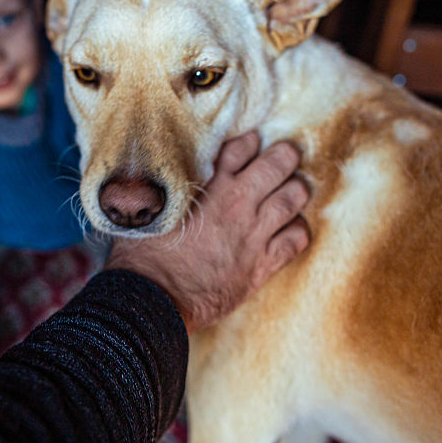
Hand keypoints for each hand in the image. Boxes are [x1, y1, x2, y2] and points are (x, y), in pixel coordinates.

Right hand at [105, 132, 310, 332]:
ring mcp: (253, 234)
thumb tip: (161, 179)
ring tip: (295, 187)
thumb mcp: (151, 209)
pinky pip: (296, 239)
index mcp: (209, 186)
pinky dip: (298, 229)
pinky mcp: (262, 264)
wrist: (154, 299)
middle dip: (285, 156)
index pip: (240, 149)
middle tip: (286, 155)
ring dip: (296, 189)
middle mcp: (237, 204)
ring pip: (293, 198)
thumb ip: (168, 188)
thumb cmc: (143, 255)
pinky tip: (291, 227)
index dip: (250, 143)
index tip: (253, 143)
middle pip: (277, 165)